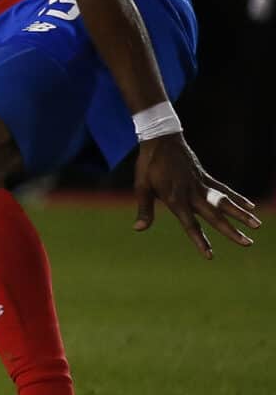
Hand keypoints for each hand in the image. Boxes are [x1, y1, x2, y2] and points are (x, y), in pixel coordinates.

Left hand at [133, 134, 260, 258]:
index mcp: (176, 199)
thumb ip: (144, 209)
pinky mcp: (206, 177)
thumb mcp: (141, 187)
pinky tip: (250, 206)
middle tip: (247, 243)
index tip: (210, 255)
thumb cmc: (148, 166)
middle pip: (215, 216)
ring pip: (225, 202)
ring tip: (257, 226)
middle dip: (231, 231)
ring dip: (241, 214)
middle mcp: (192, 193)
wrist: (161, 139)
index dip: (200, 241)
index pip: (190, 225)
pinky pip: (224, 189)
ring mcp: (202, 184)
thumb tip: (138, 228)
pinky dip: (237, 197)